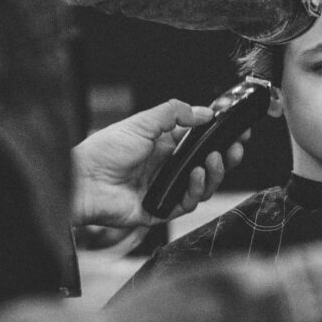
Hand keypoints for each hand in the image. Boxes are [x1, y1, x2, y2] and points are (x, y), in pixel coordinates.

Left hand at [70, 99, 244, 226]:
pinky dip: (196, 189)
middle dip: (226, 155)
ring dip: (214, 172)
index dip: (221, 136)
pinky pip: (188, 202)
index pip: (201, 140)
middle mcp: (168, 167)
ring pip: (203, 184)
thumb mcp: (143, 122)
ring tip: (214, 159)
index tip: (238, 131)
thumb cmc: (105, 150)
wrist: (84, 181)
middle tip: (236, 147)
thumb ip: (175, 113)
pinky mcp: (162, 209)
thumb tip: (206, 113)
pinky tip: (195, 175)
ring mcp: (166, 188)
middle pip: (208, 164)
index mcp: (165, 144)